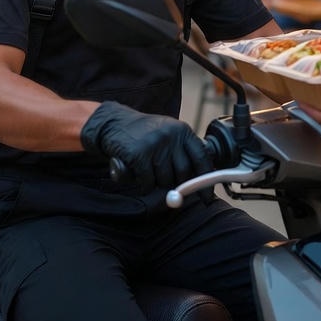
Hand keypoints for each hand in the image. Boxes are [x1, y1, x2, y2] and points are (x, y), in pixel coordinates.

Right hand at [81, 101, 211, 192]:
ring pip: (165, 180)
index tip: (206, 197)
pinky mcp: (139, 154)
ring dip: (157, 184)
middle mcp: (171, 135)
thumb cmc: (144, 134)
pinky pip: (148, 182)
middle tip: (167, 186)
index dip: (205, 181)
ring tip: (148, 173)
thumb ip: (183, 153)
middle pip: (183, 173)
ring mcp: (155, 144)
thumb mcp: (168, 134)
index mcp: (182, 130)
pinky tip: (138, 174)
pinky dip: (143, 184)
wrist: (114, 123)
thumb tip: (198, 184)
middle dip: (176, 185)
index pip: (201, 158)